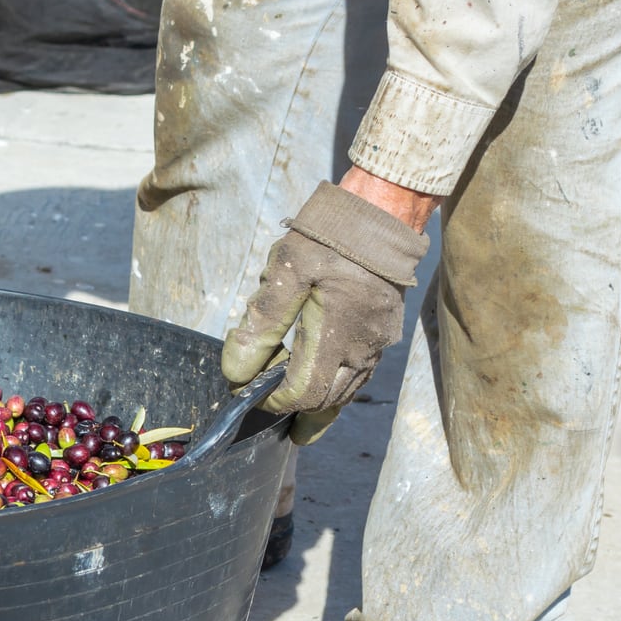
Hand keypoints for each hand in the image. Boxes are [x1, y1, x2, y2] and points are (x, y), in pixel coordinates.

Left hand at [221, 174, 432, 443]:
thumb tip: (236, 370)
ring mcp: (378, 343)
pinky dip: (335, 384)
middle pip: (326, 402)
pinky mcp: (384, 332)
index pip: (301, 393)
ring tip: (288, 406)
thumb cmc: (329, 237)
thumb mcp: (286, 272)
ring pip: (346, 392)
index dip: (271, 400)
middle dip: (293, 408)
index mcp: (336, 336)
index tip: (246, 388)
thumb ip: (261, 323)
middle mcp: (362, 348)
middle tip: (263, 403)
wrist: (382, 212)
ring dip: (316, 401)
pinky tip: (317, 378)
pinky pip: (359, 374)